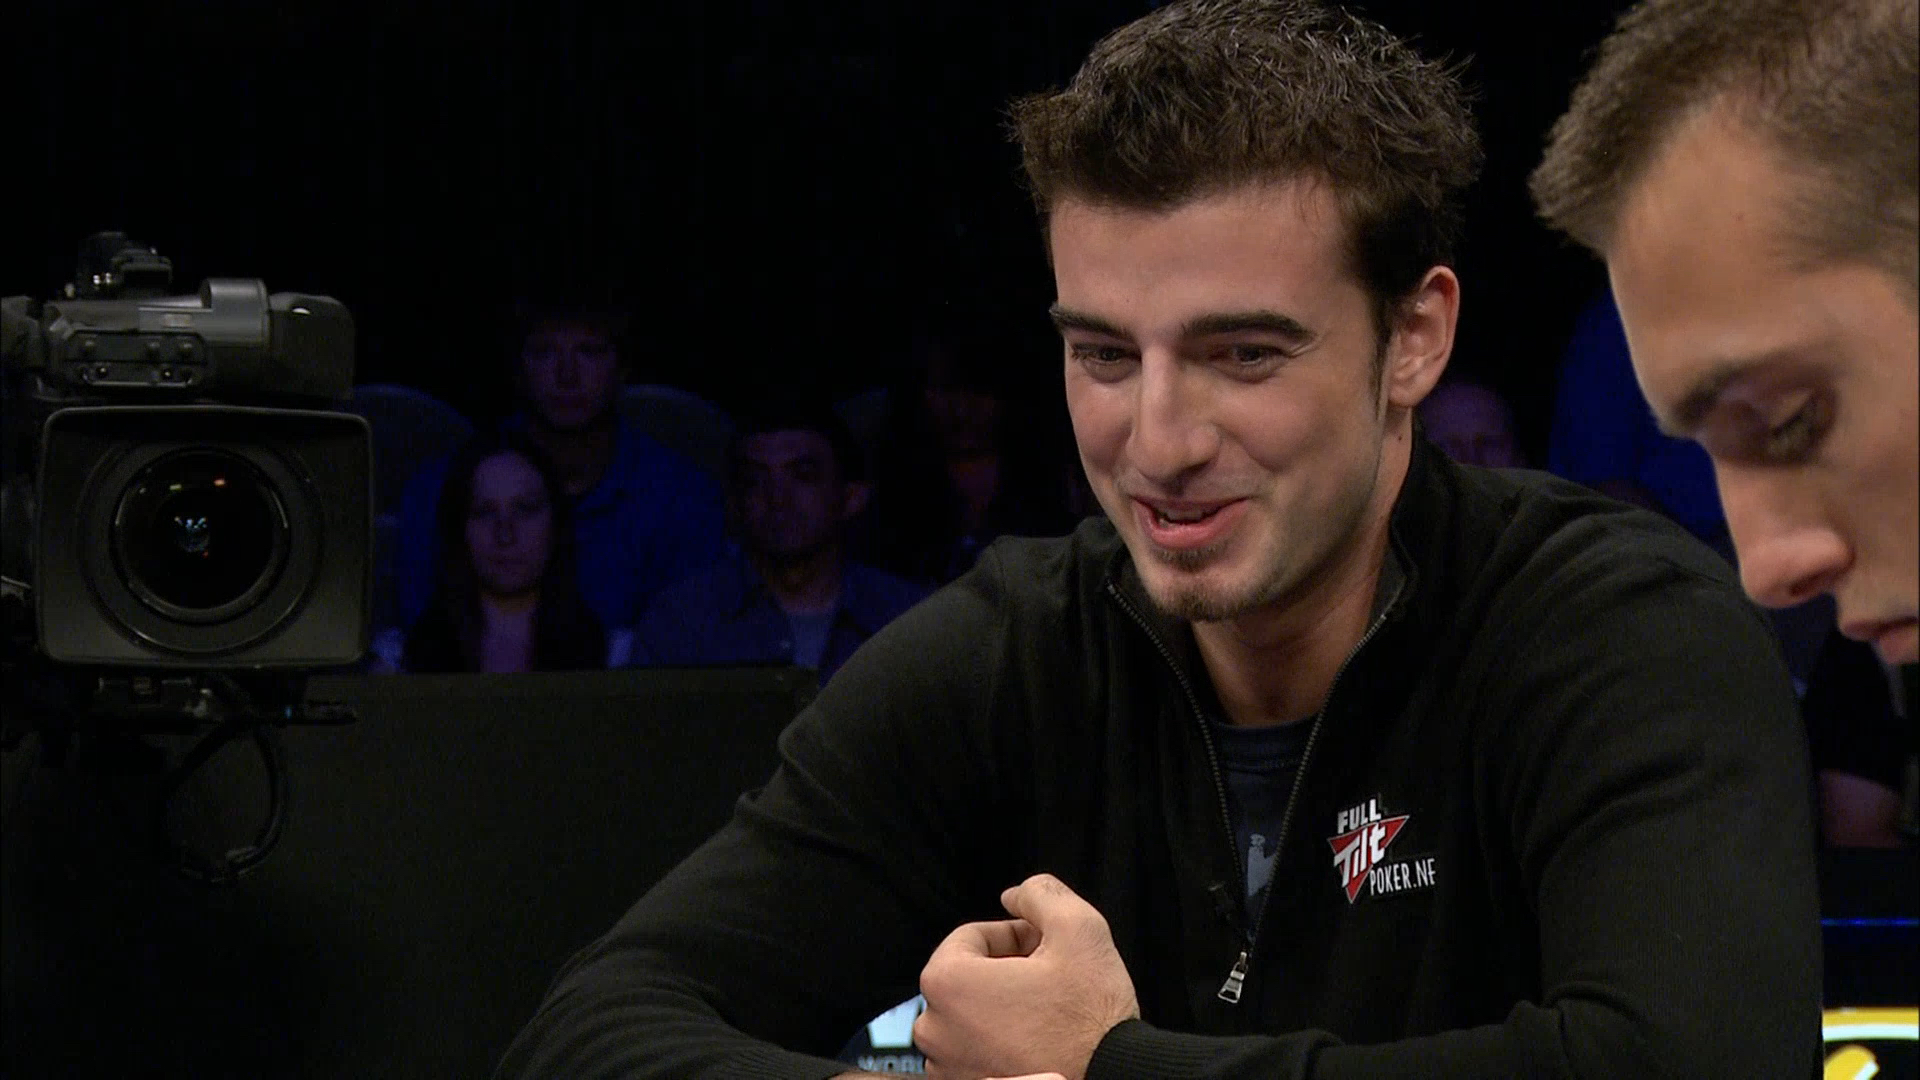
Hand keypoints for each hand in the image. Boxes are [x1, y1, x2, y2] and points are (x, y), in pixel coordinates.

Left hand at [913, 873, 1139, 1079]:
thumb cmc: (1091, 1021)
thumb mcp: (1079, 930)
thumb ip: (1041, 894)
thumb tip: (1016, 895)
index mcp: (947, 982)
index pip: (974, 936)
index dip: (1017, 934)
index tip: (1046, 950)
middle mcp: (933, 1028)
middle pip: (969, 975)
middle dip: (1008, 969)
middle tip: (1051, 978)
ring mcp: (944, 1066)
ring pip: (972, 1013)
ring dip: (1004, 1005)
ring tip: (1046, 1013)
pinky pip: (975, 1050)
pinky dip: (1000, 1041)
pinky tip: (1038, 1043)